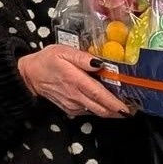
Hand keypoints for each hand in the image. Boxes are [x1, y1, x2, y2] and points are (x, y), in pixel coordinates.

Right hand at [18, 46, 136, 119]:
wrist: (29, 76)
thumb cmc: (47, 60)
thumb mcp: (62, 51)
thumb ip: (82, 57)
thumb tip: (99, 63)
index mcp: (75, 80)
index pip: (98, 95)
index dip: (114, 103)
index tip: (128, 108)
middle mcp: (75, 96)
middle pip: (101, 108)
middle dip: (118, 111)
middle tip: (133, 108)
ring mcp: (73, 105)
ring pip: (96, 112)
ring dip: (111, 111)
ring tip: (124, 107)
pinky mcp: (71, 109)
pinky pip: (89, 111)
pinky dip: (100, 109)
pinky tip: (107, 104)